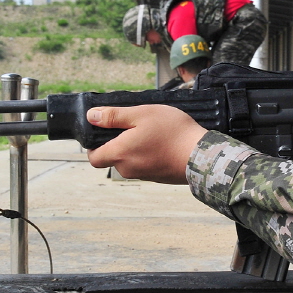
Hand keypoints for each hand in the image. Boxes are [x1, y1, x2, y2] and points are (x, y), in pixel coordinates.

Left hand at [86, 105, 207, 183]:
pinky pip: (145, 165)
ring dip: (135, 148)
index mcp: (120, 154)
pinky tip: (162, 142)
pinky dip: (148, 154)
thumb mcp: (141, 114)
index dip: (94, 145)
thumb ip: (114, 116)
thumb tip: (91, 117)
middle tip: (134, 126)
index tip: (104, 131)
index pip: (94, 158)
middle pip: (112, 158)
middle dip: (118, 143)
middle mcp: (128, 169)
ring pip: (130, 161)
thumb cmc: (173, 132)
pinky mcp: (157, 178)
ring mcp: (143, 175)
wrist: (202, 155)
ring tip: (152, 131)